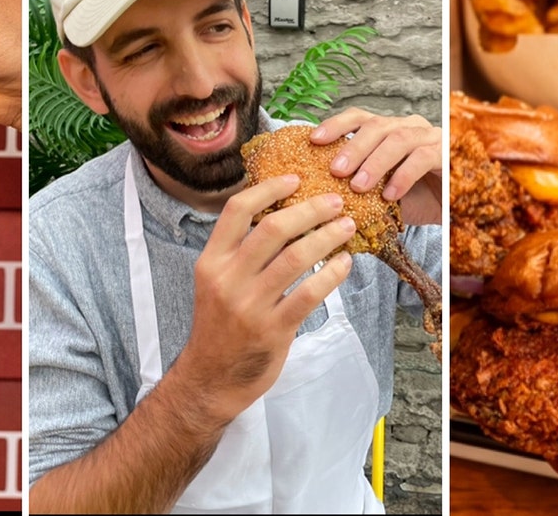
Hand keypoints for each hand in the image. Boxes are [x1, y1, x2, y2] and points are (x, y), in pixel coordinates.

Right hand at [174, 174, 356, 423]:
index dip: (269, 189)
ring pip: (296, 258)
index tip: (295, 180)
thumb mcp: (216, 283)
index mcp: (211, 261)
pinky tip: (345, 264)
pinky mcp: (272, 330)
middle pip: (273, 229)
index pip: (237, 210)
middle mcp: (227, 279)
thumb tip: (284, 215)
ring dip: (327, 237)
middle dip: (310, 210)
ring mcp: (250, 306)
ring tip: (347, 228)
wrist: (212, 378)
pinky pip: (310, 294)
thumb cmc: (220, 326)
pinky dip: (332, 275)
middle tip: (335, 202)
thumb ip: (240, 253)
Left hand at [309, 107, 442, 224]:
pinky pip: (423, 158)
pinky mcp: (446, 153)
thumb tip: (318, 191)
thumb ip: (356, 183)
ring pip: (398, 139)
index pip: (359, 117)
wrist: (450, 210)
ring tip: (358, 186)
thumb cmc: (410, 199)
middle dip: (353, 147)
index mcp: (388, 129)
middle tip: (336, 171)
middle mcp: (408, 126)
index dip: (336, 125)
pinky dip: (403, 176)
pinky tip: (389, 196)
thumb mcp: (378, 190)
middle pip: (376, 126)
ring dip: (375, 163)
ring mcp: (429, 136)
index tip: (314, 140)